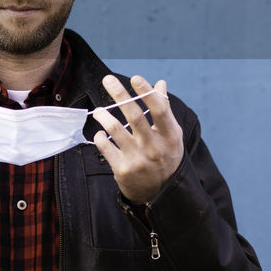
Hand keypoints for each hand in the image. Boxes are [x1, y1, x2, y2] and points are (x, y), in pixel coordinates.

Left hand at [92, 75, 183, 204]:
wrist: (159, 193)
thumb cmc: (165, 156)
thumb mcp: (171, 134)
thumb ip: (164, 109)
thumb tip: (160, 83)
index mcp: (170, 136)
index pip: (159, 109)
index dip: (147, 92)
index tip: (135, 78)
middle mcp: (155, 147)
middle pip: (135, 116)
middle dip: (120, 95)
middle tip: (107, 79)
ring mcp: (138, 159)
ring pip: (115, 130)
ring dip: (104, 115)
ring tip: (98, 111)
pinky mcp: (123, 169)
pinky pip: (105, 146)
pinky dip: (99, 137)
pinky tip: (100, 134)